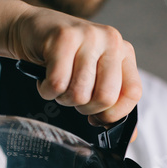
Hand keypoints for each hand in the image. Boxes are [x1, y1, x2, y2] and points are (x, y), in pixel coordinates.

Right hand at [0, 0, 141, 125]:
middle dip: (84, 107)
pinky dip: (47, 91)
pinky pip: (57, 84)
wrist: (34, 30)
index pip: (132, 94)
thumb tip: (130, 137)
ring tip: (59, 83)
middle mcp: (112, 41)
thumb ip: (114, 106)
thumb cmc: (67, 60)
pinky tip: (45, 79)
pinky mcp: (63, 37)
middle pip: (105, 98)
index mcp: (124, 53)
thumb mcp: (96, 79)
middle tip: (74, 95)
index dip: (113, 114)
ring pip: (79, 93)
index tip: (97, 116)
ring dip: (63, 98)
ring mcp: (88, 36)